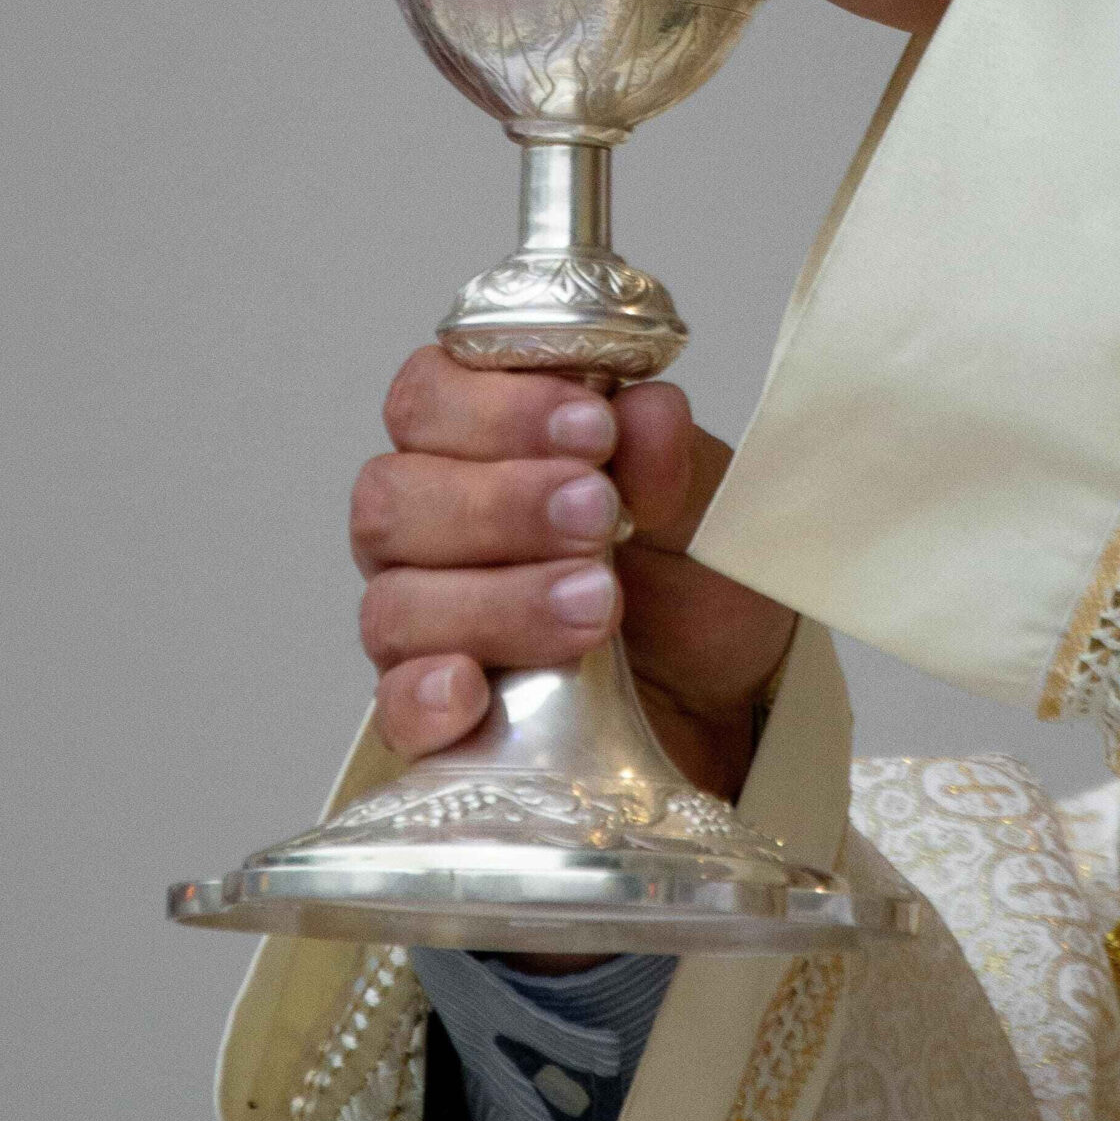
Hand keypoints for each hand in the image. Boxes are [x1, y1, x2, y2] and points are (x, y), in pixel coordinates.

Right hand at [353, 349, 795, 801]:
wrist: (728, 693)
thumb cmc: (689, 577)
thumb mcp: (698, 500)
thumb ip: (663, 451)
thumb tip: (643, 413)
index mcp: (470, 446)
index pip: (425, 399)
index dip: (497, 408)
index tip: (594, 429)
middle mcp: (425, 532)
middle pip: (391, 500)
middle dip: (501, 504)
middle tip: (599, 516)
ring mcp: (418, 630)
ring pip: (395, 605)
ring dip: (499, 600)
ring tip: (597, 605)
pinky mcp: (436, 721)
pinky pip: (393, 710)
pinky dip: (424, 696)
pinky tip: (473, 690)